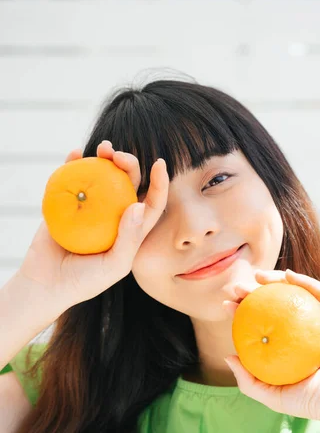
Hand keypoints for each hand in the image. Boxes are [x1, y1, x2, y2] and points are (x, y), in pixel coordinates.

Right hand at [18, 141, 168, 315]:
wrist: (45, 284)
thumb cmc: (84, 281)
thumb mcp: (114, 266)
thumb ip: (129, 238)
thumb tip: (139, 205)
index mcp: (131, 229)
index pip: (151, 204)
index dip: (159, 184)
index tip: (160, 163)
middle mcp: (113, 215)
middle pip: (127, 183)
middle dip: (129, 164)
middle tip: (118, 155)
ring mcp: (90, 208)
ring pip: (102, 176)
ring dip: (104, 158)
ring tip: (103, 148)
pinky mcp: (67, 204)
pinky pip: (71, 179)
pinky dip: (73, 164)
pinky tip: (75, 153)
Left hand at [223, 269, 319, 426]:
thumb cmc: (312, 403)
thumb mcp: (273, 395)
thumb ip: (249, 381)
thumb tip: (228, 356)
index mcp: (291, 343)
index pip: (263, 321)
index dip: (243, 310)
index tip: (226, 305)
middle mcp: (307, 328)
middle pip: (277, 303)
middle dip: (254, 291)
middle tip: (236, 288)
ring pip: (299, 292)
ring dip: (276, 279)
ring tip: (257, 276)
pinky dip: (306, 282)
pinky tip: (288, 276)